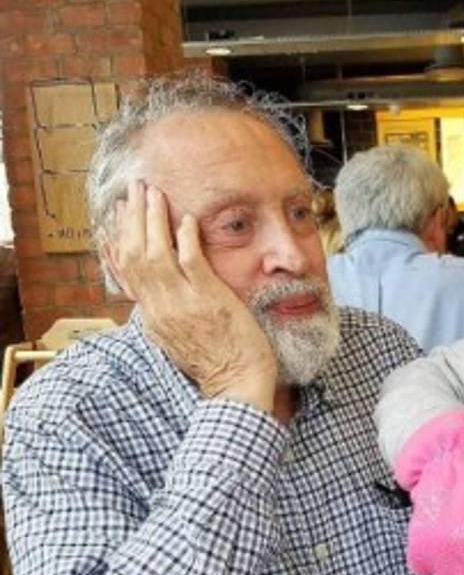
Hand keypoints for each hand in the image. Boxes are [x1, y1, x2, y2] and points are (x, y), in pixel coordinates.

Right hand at [111, 180, 277, 411]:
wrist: (237, 384)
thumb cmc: (216, 363)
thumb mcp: (176, 340)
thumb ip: (164, 315)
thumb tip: (152, 298)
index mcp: (153, 317)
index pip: (125, 272)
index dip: (117, 240)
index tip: (115, 217)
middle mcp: (161, 308)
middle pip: (135, 254)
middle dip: (132, 218)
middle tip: (133, 189)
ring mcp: (184, 303)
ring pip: (157, 253)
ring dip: (153, 219)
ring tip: (153, 192)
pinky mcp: (209, 300)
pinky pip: (191, 262)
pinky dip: (186, 238)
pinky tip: (187, 219)